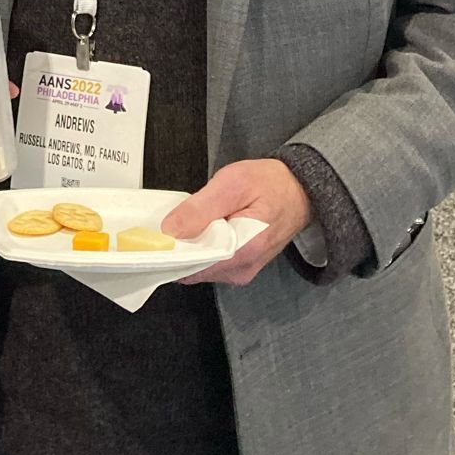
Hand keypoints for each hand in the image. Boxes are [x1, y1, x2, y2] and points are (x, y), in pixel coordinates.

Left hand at [162, 159, 313, 286]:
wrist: (300, 190)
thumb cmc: (271, 184)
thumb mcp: (233, 183)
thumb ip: (200, 208)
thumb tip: (170, 230)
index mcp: (243, 252)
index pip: (192, 267)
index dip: (169, 252)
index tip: (154, 237)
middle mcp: (241, 270)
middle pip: (192, 269)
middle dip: (178, 247)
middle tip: (174, 220)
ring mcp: (241, 271)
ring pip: (198, 266)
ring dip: (189, 245)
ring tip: (194, 220)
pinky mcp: (239, 265)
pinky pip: (209, 262)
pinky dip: (200, 246)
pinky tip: (203, 227)